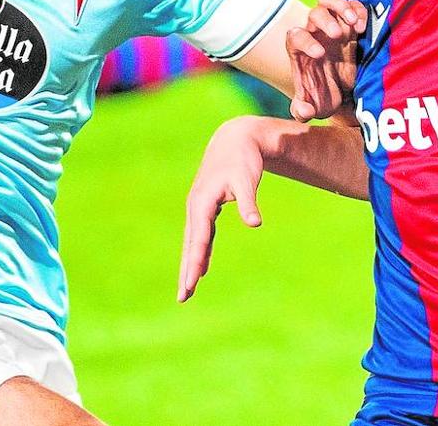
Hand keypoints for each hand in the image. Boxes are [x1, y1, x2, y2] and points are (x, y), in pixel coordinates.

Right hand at [178, 117, 264, 302]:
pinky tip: (202, 267)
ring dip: (191, 265)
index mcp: (202, 202)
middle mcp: (196, 208)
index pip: (198, 239)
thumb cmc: (243, 160)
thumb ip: (248, 202)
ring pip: (193, 242)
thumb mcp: (246, 180)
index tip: (191, 283)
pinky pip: (201, 236)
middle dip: (187, 271)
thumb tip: (255, 224)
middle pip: (190, 245)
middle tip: (183, 298)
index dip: (195, 262)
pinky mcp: (207, 208)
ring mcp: (200, 208)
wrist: (236, 139)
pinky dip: (200, 252)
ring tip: (188, 290)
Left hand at [286, 0, 366, 121]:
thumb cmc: (323, 95)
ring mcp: (332, 24)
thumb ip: (303, 111)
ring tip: (354, 23)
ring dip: (341, 7)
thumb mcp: (315, 107)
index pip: (295, 36)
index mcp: (300, 50)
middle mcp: (314, 33)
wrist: (342, 90)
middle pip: (313, 14)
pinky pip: (350, 5)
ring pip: (328, 2)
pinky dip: (358, 9)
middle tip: (337, 36)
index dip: (305, 41)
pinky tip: (364, 26)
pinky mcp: (349, 23)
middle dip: (325, 22)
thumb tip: (303, 112)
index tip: (319, 54)